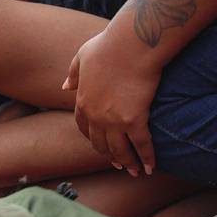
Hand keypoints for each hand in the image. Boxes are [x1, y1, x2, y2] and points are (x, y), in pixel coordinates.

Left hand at [63, 29, 162, 175]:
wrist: (130, 45)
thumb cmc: (108, 46)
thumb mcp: (82, 56)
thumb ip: (74, 73)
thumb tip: (65, 86)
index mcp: (82, 100)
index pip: (84, 127)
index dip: (93, 138)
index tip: (101, 144)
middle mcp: (95, 115)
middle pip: (100, 143)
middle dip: (110, 155)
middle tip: (119, 163)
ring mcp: (113, 120)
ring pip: (120, 150)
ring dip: (128, 163)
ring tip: (136, 171)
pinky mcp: (135, 120)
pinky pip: (142, 146)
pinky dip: (147, 159)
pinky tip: (151, 167)